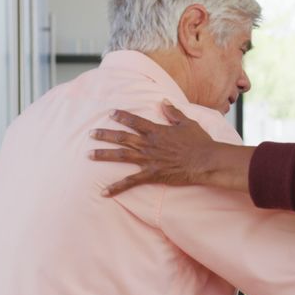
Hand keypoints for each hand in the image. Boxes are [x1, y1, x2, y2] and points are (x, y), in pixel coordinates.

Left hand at [89, 101, 214, 195]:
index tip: (110, 113)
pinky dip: (116, 187)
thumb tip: (163, 101)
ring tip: (89, 154)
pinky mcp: (151, 174)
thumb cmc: (199, 142)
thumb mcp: (187, 123)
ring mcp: (148, 159)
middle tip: (90, 133)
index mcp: (156, 130)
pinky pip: (130, 182)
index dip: (121, 116)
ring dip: (104, 154)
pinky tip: (103, 192)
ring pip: (121, 156)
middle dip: (104, 134)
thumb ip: (173, 112)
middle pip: (122, 137)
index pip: (134, 121)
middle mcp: (148, 144)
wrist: (205, 161)